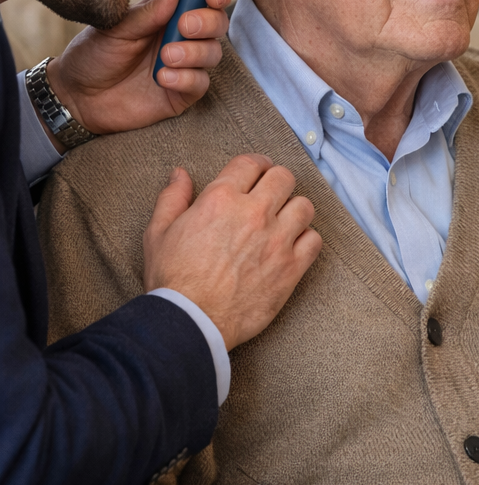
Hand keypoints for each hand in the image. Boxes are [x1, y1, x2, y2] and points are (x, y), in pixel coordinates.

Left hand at [45, 0, 232, 145]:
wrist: (77, 96)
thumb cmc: (94, 56)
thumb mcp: (117, 29)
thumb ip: (148, 12)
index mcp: (167, 15)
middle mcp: (182, 38)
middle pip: (217, 23)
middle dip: (208, 22)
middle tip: (184, 26)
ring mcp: (185, 65)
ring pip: (213, 52)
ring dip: (194, 52)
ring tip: (166, 56)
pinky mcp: (183, 92)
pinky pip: (201, 83)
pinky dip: (186, 78)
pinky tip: (162, 78)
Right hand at [143, 154, 321, 350]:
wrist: (191, 321)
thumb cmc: (172, 279)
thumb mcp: (159, 233)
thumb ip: (173, 198)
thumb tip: (180, 174)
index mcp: (220, 199)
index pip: (251, 163)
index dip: (256, 165)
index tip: (257, 173)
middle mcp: (254, 213)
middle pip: (284, 177)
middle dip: (277, 182)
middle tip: (271, 195)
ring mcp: (277, 239)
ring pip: (304, 206)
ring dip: (294, 210)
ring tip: (283, 221)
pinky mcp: (292, 267)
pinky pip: (315, 240)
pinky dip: (306, 240)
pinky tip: (291, 247)